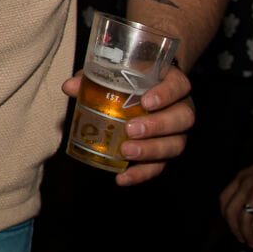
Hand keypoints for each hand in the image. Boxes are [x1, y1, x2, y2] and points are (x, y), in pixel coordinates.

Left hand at [59, 64, 195, 186]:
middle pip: (182, 118)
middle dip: (158, 126)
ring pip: (175, 145)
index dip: (166, 94)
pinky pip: (160, 166)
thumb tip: (70, 86)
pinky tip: (122, 177)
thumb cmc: (133, 79)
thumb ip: (96, 77)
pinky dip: (141, 174)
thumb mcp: (117, 73)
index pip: (179, 86)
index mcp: (172, 83)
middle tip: (131, 129)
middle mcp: (181, 108)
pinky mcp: (166, 153)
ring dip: (151, 151)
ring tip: (126, 152)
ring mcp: (177, 132)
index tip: (146, 102)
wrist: (148, 91)